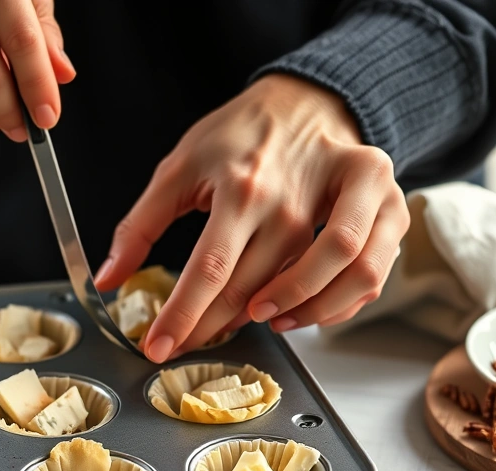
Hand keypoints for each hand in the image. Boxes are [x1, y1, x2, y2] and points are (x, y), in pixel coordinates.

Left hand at [93, 75, 409, 362]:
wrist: (307, 99)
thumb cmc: (240, 135)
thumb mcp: (179, 166)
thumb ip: (141, 225)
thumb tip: (109, 278)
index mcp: (241, 187)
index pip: (209, 268)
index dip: (182, 317)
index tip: (158, 347)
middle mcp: (294, 201)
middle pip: (257, 287)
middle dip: (216, 327)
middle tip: (191, 342)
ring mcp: (348, 205)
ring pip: (324, 285)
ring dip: (286, 318)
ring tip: (252, 324)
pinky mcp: (386, 208)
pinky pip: (368, 276)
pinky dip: (337, 306)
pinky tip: (303, 311)